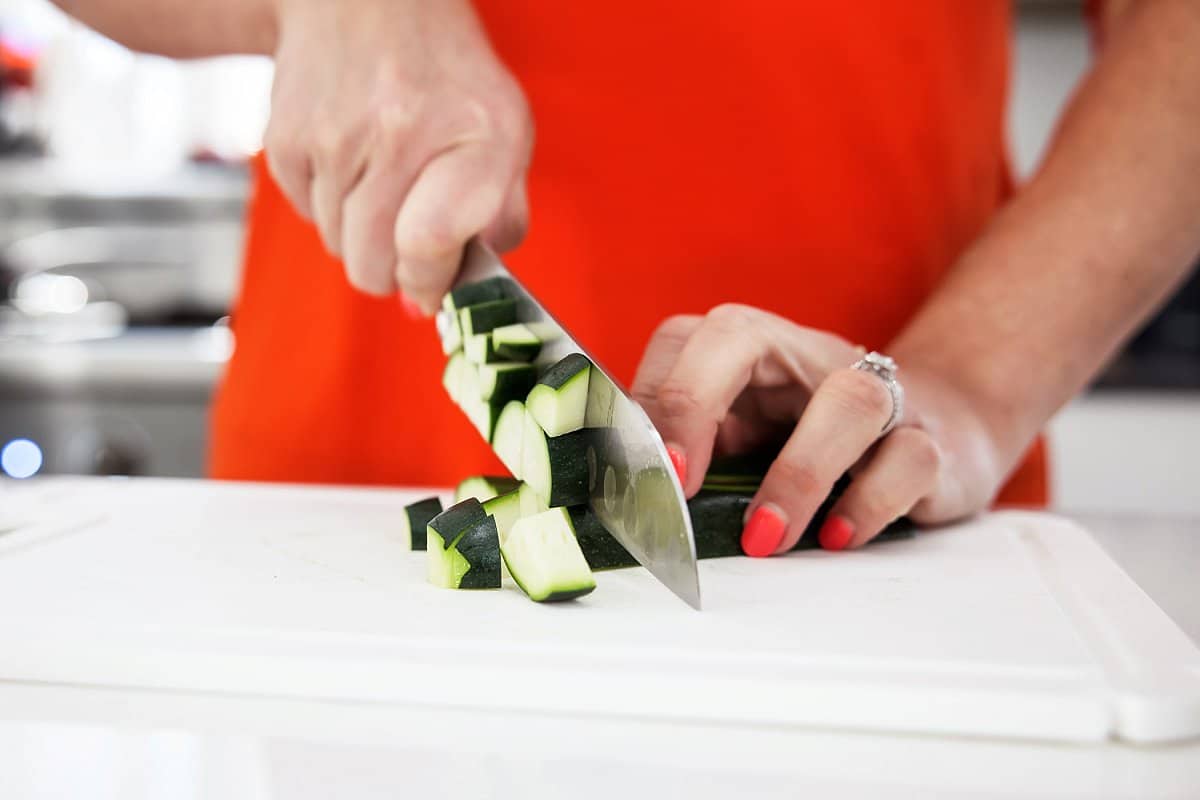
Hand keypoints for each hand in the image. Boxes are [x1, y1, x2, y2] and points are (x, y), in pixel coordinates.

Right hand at [265, 0, 531, 310]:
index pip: (427, 248)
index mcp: (473, 137)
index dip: (430, 281)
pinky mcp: (286, 139)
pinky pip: (308, 217)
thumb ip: (501, 219)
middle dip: (395, 268)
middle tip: (412, 235)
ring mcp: (335, 136)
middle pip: (373, 267)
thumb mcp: (506, 134)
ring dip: (362, 234)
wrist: (367, 0)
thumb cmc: (448, 78)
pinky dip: (331, 206)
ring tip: (385, 179)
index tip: (436, 281)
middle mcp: (399, 133)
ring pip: (338, 248)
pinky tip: (354, 161)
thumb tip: (454, 293)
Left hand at [632, 305, 1006, 554]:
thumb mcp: (749, 430)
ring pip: (849, 399)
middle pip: (742, 335)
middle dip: (693, 402)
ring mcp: (880, 393)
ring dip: (798, 472)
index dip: (653, 397)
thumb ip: (694, 449)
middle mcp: (809, 355)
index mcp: (751, 349)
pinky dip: (870, 502)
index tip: (644, 469)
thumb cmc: (820, 433)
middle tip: (677, 483)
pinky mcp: (934, 443)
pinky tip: (838, 537)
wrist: (944, 425)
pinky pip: (910, 459)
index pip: (682, 339)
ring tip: (764, 538)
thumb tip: (622, 495)